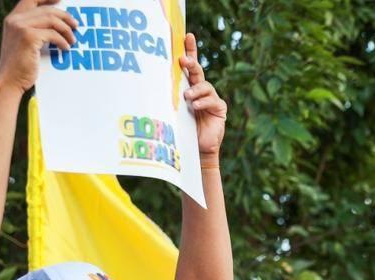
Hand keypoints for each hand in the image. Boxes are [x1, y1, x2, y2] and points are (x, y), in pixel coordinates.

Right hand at [0, 0, 77, 93]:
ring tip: (73, 40)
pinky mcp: (28, 37)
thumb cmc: (20, 65)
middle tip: (76, 26)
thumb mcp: (23, 43)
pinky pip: (53, 34)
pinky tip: (65, 48)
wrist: (9, 80)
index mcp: (13, 18)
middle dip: (65, 16)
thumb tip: (57, 24)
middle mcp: (15, 19)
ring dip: (66, 30)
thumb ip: (33, 30)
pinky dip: (63, 41)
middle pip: (46, 10)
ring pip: (51, 20)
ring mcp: (20, 27)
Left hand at [180, 34, 226, 161]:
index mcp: (189, 87)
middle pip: (197, 70)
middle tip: (182, 60)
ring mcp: (211, 98)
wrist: (195, 149)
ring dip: (195, 89)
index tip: (186, 35)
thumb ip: (170, 95)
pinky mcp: (219, 108)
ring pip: (205, 85)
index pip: (189, 66)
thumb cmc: (180, 130)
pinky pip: (212, 100)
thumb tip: (154, 80)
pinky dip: (202, 102)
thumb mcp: (172, 109)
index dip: (189, 50)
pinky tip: (195, 107)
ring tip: (187, 97)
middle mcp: (201, 90)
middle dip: (191, 62)